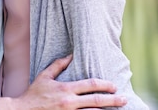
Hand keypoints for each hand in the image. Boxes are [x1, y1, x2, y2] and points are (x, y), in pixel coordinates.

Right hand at [0, 55, 126, 109]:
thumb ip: (58, 65)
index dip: (105, 85)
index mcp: (66, 89)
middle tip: (124, 99)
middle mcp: (69, 102)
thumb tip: (71, 55)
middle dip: (113, 100)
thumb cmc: (33, 94)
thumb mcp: (44, 76)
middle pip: (96, 101)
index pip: (91, 85)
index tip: (114, 86)